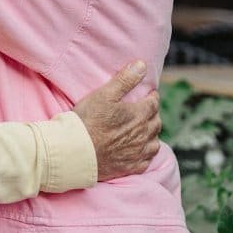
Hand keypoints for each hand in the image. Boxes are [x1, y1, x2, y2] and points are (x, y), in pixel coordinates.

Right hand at [72, 61, 161, 181]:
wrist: (76, 151)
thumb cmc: (87, 120)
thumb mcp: (103, 94)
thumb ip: (124, 80)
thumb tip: (142, 65)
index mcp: (139, 115)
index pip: (153, 103)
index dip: (151, 97)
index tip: (148, 94)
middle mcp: (144, 134)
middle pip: (156, 122)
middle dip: (152, 114)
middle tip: (144, 110)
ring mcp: (139, 152)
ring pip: (155, 141)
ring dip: (151, 134)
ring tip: (143, 130)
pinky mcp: (132, 166)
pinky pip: (147, 159)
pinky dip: (146, 153)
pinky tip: (139, 150)